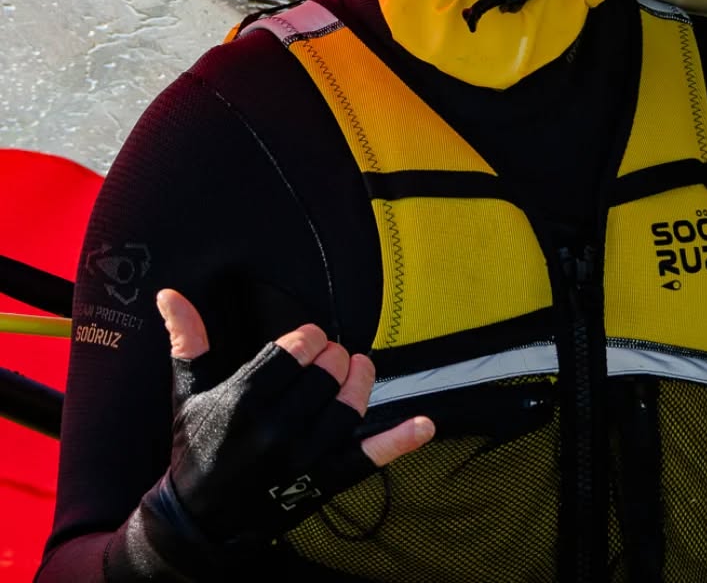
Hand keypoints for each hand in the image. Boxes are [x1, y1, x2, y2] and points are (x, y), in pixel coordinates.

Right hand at [105, 290, 432, 580]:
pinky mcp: (321, 483)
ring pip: (349, 405)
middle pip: (327, 373)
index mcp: (243, 402)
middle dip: (333, 358)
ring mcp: (301, 459)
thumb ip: (188, 342)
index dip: (310, 339)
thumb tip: (170, 295)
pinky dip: (398, 442)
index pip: (297, 349)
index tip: (307, 342)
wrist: (197, 523)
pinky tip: (424, 425)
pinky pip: (365, 458)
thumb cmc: (196, 450)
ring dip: (361, 380)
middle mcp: (274, 430)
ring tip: (357, 369)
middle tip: (328, 360)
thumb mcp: (189, 396)